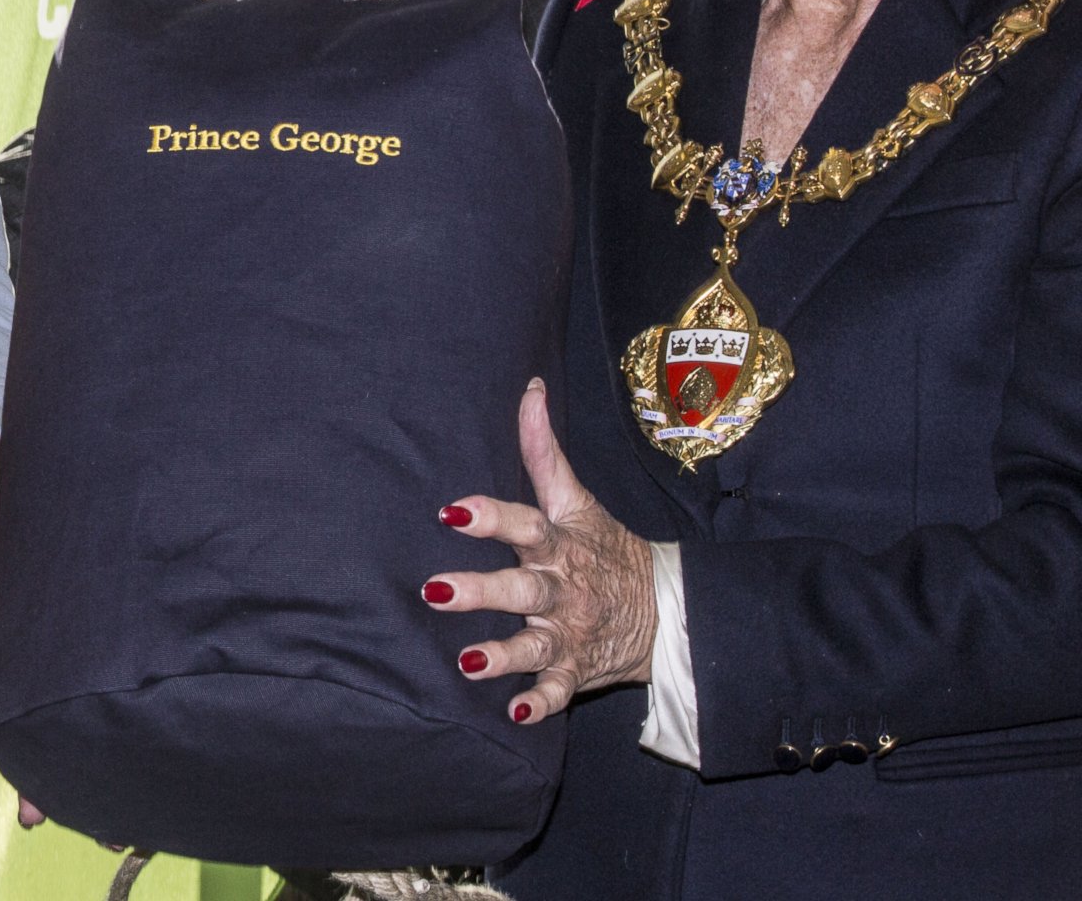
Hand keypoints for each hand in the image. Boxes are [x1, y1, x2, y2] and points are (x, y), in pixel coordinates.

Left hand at [423, 379, 656, 724]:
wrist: (665, 609)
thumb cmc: (604, 547)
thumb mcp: (577, 499)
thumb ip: (543, 449)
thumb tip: (530, 387)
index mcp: (558, 543)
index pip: (523, 523)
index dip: (488, 516)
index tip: (449, 511)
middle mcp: (561, 588)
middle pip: (521, 588)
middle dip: (480, 590)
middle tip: (435, 591)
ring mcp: (569, 632)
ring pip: (533, 644)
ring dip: (502, 655)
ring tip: (467, 663)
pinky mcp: (575, 671)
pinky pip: (558, 692)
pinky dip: (539, 703)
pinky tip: (514, 714)